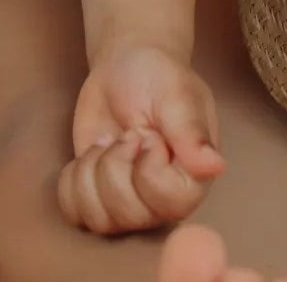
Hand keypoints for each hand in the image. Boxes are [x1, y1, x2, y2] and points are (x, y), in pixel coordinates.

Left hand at [58, 43, 225, 235]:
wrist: (124, 66)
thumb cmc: (158, 76)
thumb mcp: (176, 94)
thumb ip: (191, 131)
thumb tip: (215, 167)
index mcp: (192, 179)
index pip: (170, 203)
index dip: (148, 168)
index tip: (147, 134)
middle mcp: (162, 201)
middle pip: (129, 215)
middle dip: (116, 164)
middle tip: (127, 133)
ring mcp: (128, 202)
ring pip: (100, 220)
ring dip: (91, 172)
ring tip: (107, 143)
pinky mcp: (98, 196)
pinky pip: (75, 212)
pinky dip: (71, 180)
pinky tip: (89, 154)